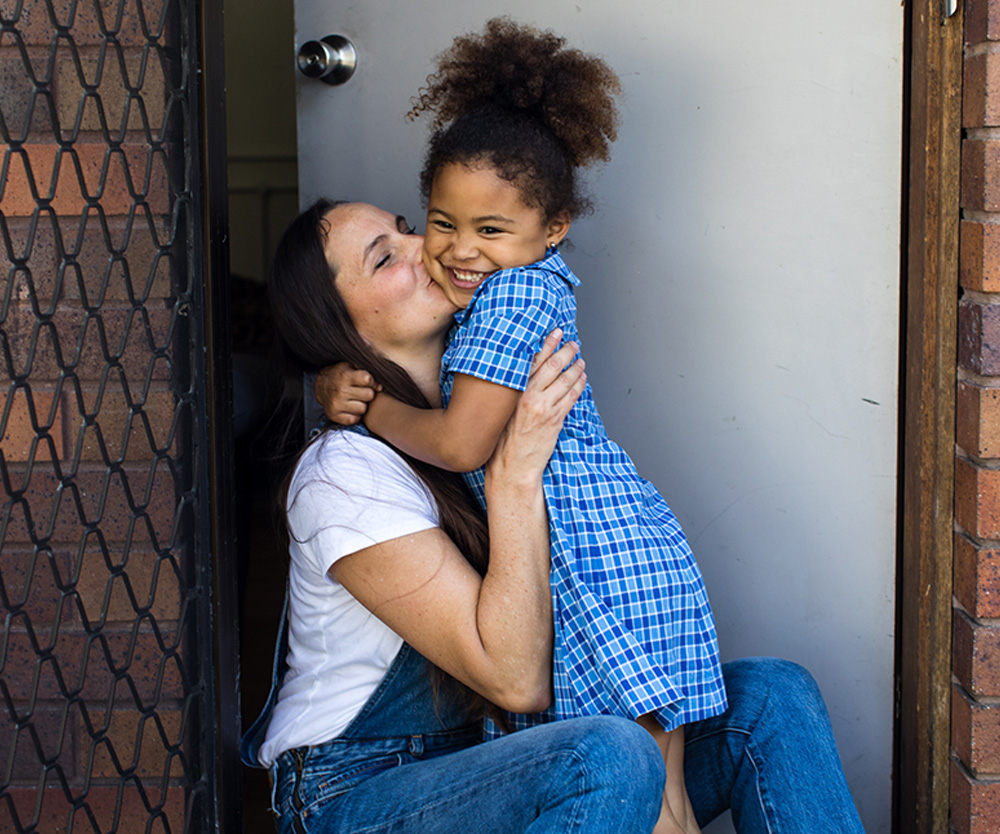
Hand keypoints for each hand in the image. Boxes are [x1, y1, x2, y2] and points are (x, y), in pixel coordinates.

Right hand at [314, 362, 380, 425]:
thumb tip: (380, 387)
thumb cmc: (341, 375)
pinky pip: (354, 420)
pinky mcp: (334, 416)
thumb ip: (367, 372)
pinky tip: (350, 408)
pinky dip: (354, 415)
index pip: (368, 380)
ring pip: (363, 409)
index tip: (368, 382)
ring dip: (362, 405)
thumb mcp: (351, 366)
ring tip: (355, 400)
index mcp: (346, 376)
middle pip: (369, 396)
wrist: (320, 386)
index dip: (372, 382)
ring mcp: (336, 404)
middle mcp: (340, 390)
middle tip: (361, 392)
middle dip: (368, 393)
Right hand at [487, 329, 584, 483]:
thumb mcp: (504, 411)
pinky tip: (582, 378)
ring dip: (576, 367)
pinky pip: (572, 397)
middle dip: (565, 351)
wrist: (511, 467)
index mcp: (514, 392)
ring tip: (580, 360)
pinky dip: (579, 385)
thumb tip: (529, 375)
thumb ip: (516, 392)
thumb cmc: (504, 441)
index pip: (533, 361)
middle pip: (552, 366)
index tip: (555, 332)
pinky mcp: (555, 420)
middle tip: (573, 344)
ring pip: (565, 380)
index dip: (546, 344)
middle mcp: (529, 397)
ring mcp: (544, 408)